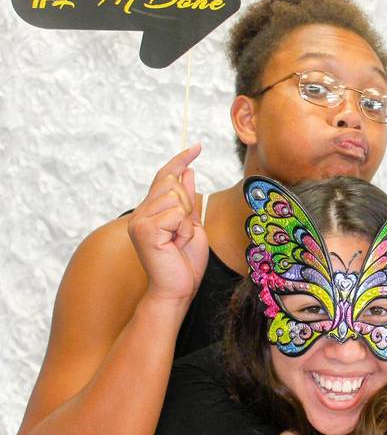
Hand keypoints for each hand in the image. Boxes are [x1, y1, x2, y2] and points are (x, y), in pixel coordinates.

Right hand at [127, 144, 207, 302]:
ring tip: (179, 241)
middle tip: (183, 233)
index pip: (165, 176)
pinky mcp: (144, 230)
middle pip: (173, 184)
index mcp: (151, 210)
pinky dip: (183, 228)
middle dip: (188, 205)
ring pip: (176, 197)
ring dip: (186, 220)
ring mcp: (140, 220)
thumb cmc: (185, 261)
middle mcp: (141, 212)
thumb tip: (188, 172)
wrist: (178, 288)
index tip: (198, 146)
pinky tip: (175, 244)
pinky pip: (175, 213)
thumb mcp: (192, 224)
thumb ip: (188, 199)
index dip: (181, 160)